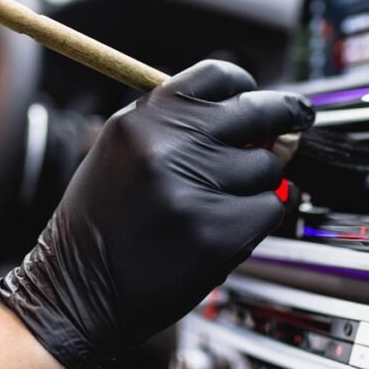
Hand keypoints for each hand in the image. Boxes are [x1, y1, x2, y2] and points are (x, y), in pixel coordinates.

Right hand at [0, 60, 314, 368]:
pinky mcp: (218, 233)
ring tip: (217, 205)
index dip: (247, 88)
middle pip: (259, 111)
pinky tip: (223, 231)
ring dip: (257, 184)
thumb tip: (256, 116)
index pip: (219, 76)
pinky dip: (256, 220)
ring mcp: (195, 190)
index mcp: (143, 118)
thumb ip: (180, 127)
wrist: (75, 292)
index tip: (261, 101)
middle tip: (293, 127)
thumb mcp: (124, 153)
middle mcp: (168, 146)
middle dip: (284, 119)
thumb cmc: (103, 225)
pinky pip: (269, 208)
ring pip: (268, 167)